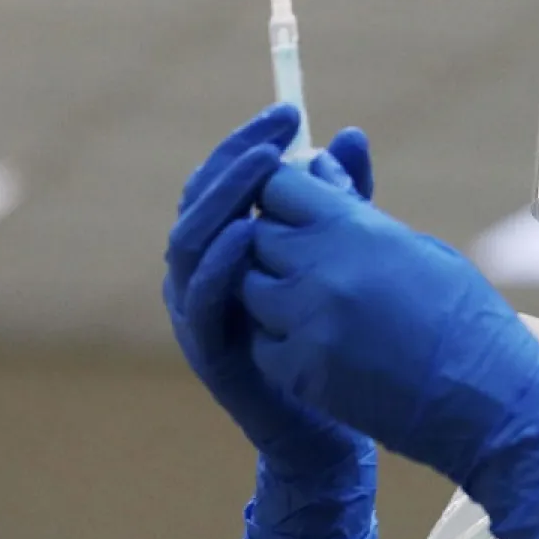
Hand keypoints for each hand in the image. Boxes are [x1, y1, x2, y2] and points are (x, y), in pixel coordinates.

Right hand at [163, 106, 378, 538]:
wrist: (339, 425)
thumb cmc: (341, 337)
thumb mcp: (346, 254)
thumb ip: (342, 198)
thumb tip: (349, 134)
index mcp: (231, 246)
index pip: (223, 180)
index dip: (249, 144)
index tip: (289, 113)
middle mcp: (205, 274)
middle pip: (200, 201)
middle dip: (237, 157)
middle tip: (278, 129)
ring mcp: (202, 314)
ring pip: (189, 242)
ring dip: (224, 199)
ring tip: (262, 167)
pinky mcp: (213, 353)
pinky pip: (202, 302)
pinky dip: (219, 264)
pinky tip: (247, 235)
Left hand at [240, 164, 538, 538]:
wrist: (487, 397)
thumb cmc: (468, 315)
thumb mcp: (419, 248)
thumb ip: (357, 213)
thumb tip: (320, 168)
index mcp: (356, 231)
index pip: (278, 188)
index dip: (284, 192)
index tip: (298, 204)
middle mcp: (319, 272)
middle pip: (257, 236)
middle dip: (276, 238)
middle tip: (308, 254)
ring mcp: (303, 325)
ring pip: (249, 288)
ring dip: (271, 287)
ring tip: (312, 298)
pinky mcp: (296, 373)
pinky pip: (260, 340)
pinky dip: (276, 335)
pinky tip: (312, 338)